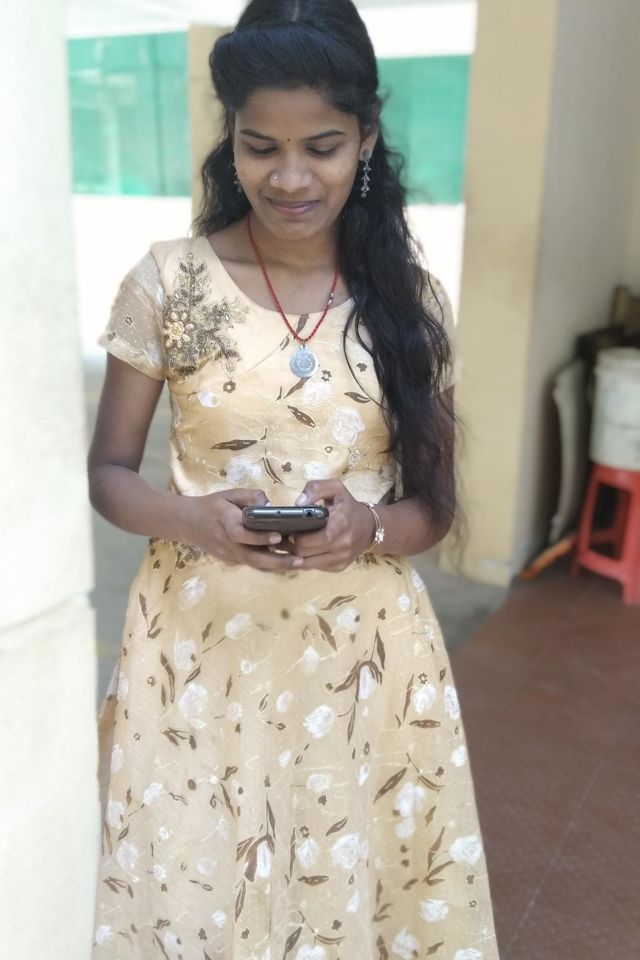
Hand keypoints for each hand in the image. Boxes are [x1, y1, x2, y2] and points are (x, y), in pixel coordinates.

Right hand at [184, 488, 299, 571]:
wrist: (189, 523)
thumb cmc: (212, 505)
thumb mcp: (229, 494)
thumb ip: (249, 496)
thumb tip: (269, 504)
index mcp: (226, 523)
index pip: (242, 534)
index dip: (259, 537)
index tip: (277, 536)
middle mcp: (228, 543)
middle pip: (253, 557)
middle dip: (277, 561)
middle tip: (300, 560)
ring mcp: (230, 555)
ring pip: (255, 564)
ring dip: (276, 566)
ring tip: (299, 563)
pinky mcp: (232, 561)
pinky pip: (252, 564)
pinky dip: (269, 565)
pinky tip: (286, 562)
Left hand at [288, 480, 375, 571]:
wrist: (370, 527)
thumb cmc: (348, 506)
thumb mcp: (335, 489)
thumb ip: (315, 488)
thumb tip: (298, 503)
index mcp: (340, 525)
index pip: (312, 539)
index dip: (296, 537)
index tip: (289, 529)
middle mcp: (342, 545)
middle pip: (305, 553)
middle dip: (290, 546)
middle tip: (284, 537)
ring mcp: (341, 559)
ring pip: (307, 564)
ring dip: (295, 555)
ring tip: (289, 544)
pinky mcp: (339, 567)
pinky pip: (314, 567)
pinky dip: (305, 560)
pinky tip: (302, 550)